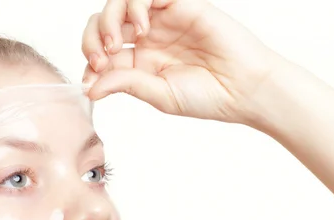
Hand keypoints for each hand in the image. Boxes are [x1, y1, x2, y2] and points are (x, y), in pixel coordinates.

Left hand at [82, 0, 281, 122]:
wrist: (245, 88)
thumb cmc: (208, 96)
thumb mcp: (158, 95)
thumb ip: (125, 84)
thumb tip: (89, 87)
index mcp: (138, 61)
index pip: (100, 51)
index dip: (88, 61)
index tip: (91, 79)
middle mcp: (146, 38)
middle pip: (103, 23)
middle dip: (91, 39)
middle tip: (102, 60)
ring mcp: (161, 19)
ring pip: (119, 3)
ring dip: (109, 21)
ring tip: (118, 44)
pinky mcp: (179, 4)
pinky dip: (135, 5)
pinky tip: (143, 28)